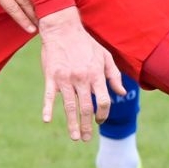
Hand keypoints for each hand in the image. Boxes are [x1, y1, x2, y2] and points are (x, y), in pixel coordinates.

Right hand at [37, 8, 125, 141]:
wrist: (63, 29)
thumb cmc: (85, 43)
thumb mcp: (104, 56)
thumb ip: (114, 75)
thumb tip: (122, 93)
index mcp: (96, 74)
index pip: (103, 101)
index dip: (103, 114)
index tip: (100, 121)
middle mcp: (82, 78)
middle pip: (86, 108)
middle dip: (87, 126)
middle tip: (86, 139)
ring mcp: (65, 78)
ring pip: (70, 106)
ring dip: (72, 124)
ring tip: (75, 137)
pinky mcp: (51, 76)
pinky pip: (49, 96)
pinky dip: (47, 108)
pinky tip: (46, 120)